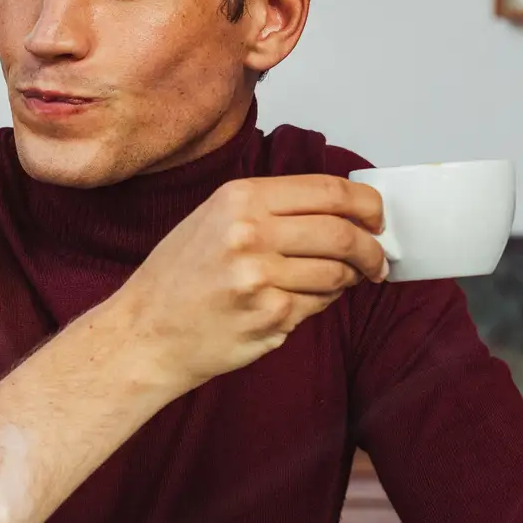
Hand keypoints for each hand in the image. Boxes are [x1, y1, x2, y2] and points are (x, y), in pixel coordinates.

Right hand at [110, 174, 387, 394]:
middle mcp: (250, 233)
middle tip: (377, 259)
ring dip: (349, 280)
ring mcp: (261, 277)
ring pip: (337, 273)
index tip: (378, 217)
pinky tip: (299, 302)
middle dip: (372, 249)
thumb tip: (341, 211)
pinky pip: (318, 305)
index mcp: (239, 199)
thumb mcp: (214, 219)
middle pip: (342, 233)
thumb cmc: (179, 277)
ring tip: (339, 282)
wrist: (145, 331)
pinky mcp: (270, 317)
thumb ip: (270, 209)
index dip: (367, 204)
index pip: (329, 190)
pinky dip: (321, 303)